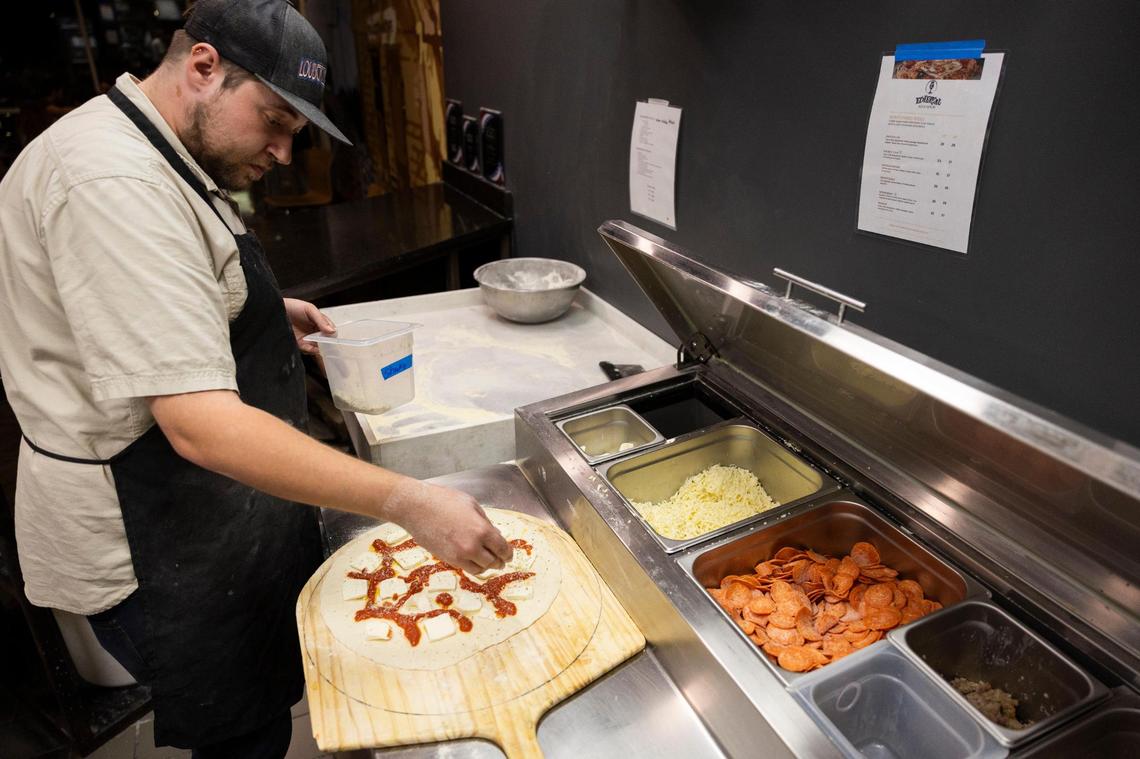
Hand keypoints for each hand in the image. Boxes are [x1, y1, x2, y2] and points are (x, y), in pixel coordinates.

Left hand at [283, 298, 334, 355]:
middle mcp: (315, 331)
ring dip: (319, 347)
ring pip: (318, 346)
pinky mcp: (299, 344)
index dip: (332, 334)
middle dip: (326, 342)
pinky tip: (312, 347)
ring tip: (317, 344)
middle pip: (326, 340)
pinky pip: (308, 350)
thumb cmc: (293, 307)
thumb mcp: (310, 309)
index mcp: (320, 322)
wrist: (276, 310)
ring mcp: (307, 338)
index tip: (330, 336)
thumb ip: (321, 320)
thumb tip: (332, 331)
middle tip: (325, 342)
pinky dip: (312, 350)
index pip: (331, 331)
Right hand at [384, 479, 512, 574]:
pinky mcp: (447, 559)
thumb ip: (485, 521)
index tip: (508, 554)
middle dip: (500, 561)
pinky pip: (466, 568)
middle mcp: (473, 546)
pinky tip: (474, 560)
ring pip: (481, 568)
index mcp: (482, 530)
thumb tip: (493, 534)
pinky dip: (474, 566)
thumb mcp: (471, 504)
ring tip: (489, 562)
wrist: (416, 508)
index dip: (508, 553)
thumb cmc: (442, 500)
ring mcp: (459, 555)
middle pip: (493, 561)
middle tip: (502, 560)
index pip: (502, 548)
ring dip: (487, 566)